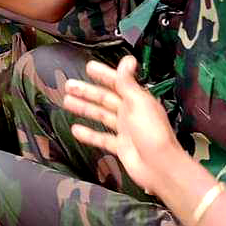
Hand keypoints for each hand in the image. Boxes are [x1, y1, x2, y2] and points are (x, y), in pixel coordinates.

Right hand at [64, 56, 185, 196]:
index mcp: (137, 100)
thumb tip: (127, 59)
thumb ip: (128, 83)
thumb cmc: (151, 132)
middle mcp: (130, 113)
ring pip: (100, 116)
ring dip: (84, 108)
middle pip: (105, 99)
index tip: (89, 67)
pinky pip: (101, 138)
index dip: (103, 75)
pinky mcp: (119, 147)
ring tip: (66, 101)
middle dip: (87, 91)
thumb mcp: (139, 103)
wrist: (159, 166)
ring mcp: (124, 130)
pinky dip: (88, 134)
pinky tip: (75, 130)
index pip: (117, 83)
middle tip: (68, 85)